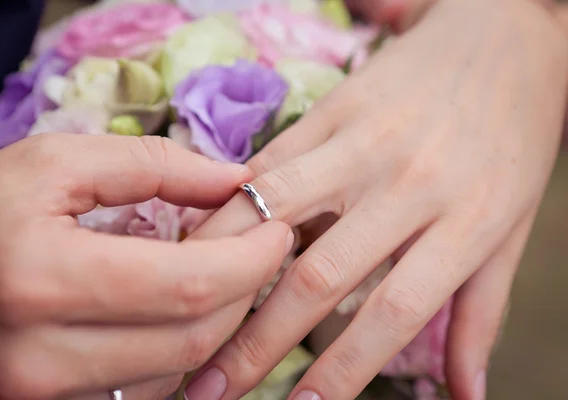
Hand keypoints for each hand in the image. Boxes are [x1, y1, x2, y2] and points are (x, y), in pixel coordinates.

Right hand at [0, 134, 292, 398]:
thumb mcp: (54, 164)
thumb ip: (152, 165)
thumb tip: (233, 179)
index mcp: (42, 281)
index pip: (188, 286)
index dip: (250, 260)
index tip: (278, 230)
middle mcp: (40, 358)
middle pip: (192, 339)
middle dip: (245, 292)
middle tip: (262, 249)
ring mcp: (41, 397)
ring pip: (176, 375)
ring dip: (218, 324)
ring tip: (226, 274)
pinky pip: (144, 393)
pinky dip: (180, 353)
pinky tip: (184, 312)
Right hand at [182, 0, 567, 398]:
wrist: (508, 34)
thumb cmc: (516, 138)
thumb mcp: (514, 227)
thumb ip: (482, 312)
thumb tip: (465, 394)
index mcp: (464, 222)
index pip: (393, 313)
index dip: (344, 370)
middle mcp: (407, 182)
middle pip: (319, 273)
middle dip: (258, 339)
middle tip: (215, 386)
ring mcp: (364, 139)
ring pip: (275, 210)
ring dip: (221, 266)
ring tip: (184, 312)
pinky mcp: (333, 106)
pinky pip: (269, 159)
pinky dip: (229, 201)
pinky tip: (199, 236)